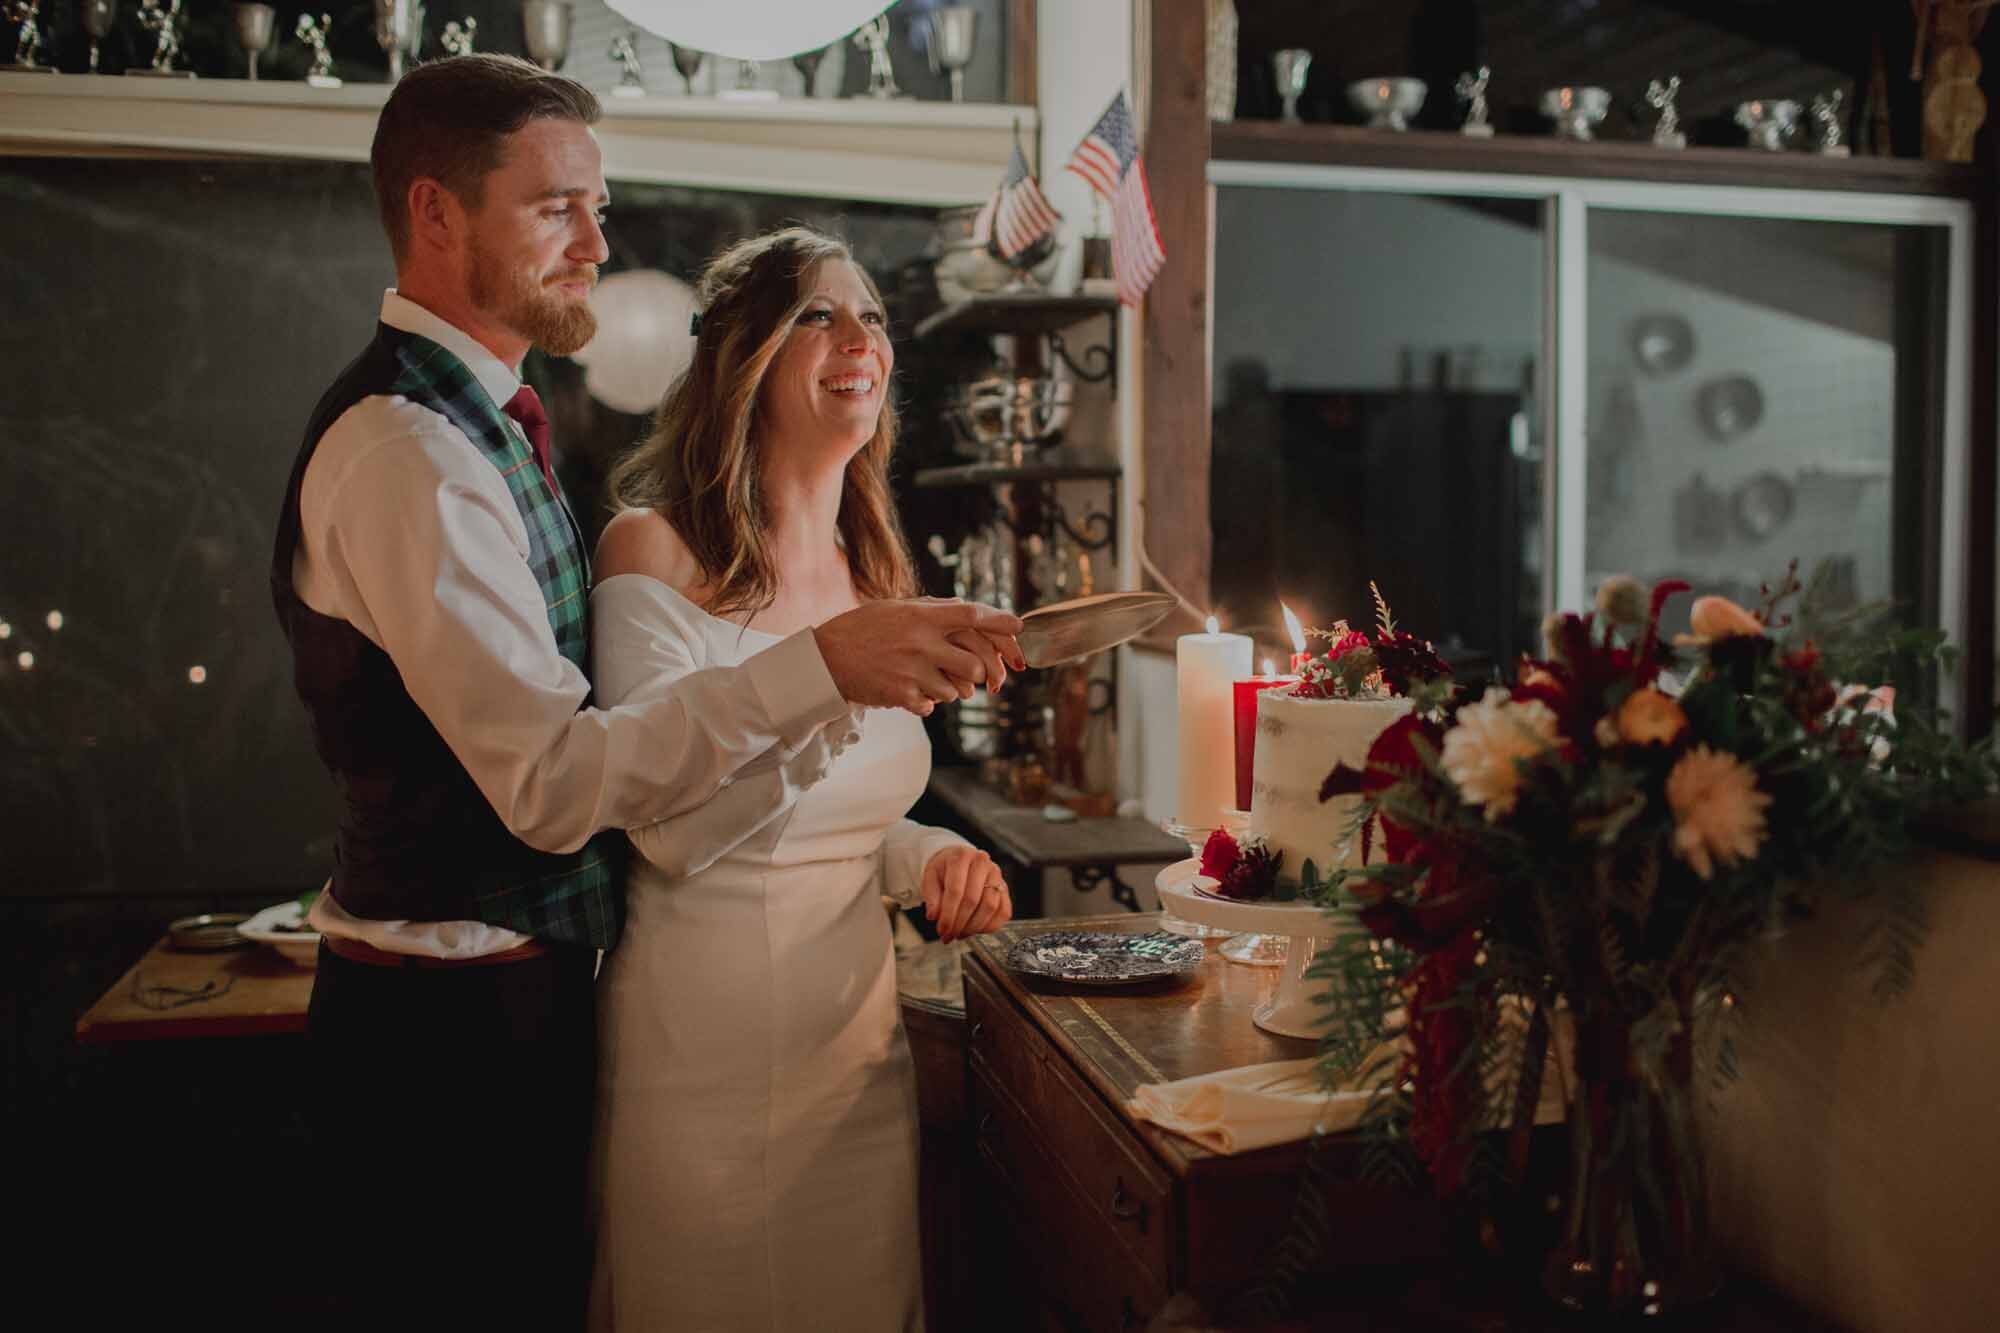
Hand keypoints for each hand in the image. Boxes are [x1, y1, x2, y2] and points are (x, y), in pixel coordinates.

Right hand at [814, 599, 1025, 715]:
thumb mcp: (897, 608)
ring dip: (952, 689)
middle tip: (979, 675)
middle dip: (982, 673)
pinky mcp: (902, 695)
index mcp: (921, 616)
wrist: (826, 658)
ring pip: (958, 691)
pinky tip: (911, 690)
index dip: (1000, 622)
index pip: (972, 616)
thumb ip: (933, 609)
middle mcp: (921, 643)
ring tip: (930, 679)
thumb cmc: (863, 629)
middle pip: (975, 664)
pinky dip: (928, 702)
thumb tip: (970, 610)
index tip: (1019, 628)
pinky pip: (933, 705)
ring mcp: (912, 671)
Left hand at [921, 846, 1012, 941]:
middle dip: (959, 923)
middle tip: (949, 935)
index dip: (948, 915)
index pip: (955, 890)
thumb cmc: (944, 870)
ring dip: (974, 927)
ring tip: (960, 934)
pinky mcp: (1004, 888)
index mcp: (961, 857)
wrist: (959, 861)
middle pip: (973, 900)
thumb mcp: (930, 878)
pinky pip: (1004, 912)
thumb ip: (931, 896)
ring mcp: (996, 875)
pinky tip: (976, 930)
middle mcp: (982, 862)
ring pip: (990, 907)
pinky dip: (990, 926)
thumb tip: (934, 916)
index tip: (942, 929)